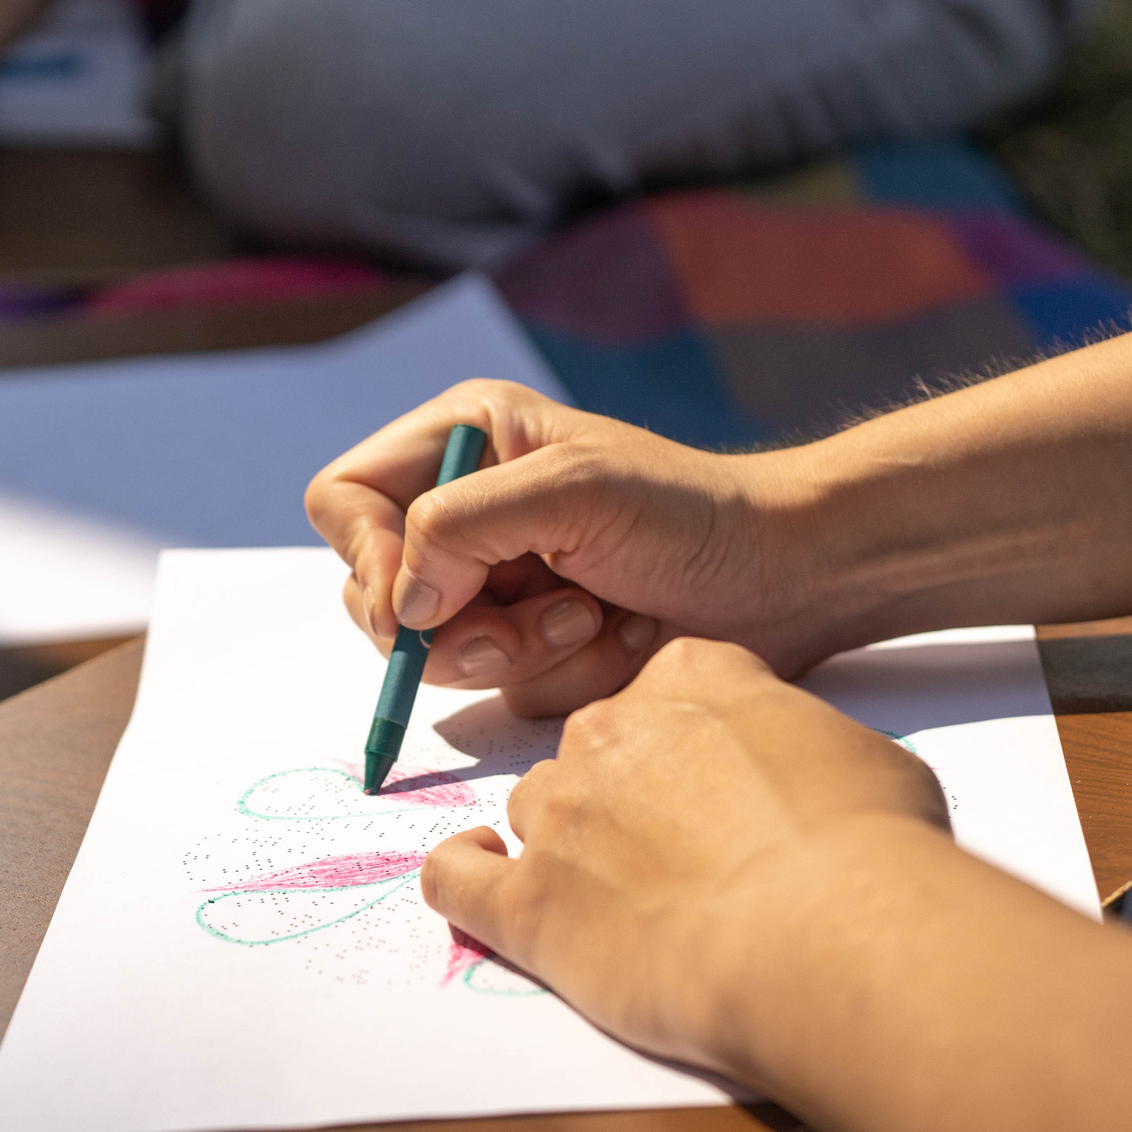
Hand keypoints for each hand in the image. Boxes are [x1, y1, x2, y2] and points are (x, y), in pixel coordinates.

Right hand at [305, 379, 834, 715]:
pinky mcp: (531, 642)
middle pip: (378, 593)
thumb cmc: (693, 515)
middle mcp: (465, 509)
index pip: (345, 501)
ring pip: (438, 654)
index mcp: (463, 442)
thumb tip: (401, 602)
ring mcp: (495, 581)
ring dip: (521, 650)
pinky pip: (500, 689)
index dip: (368, 557)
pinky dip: (562, 675)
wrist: (786, 578)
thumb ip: (462, 526)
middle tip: (539, 618)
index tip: (423, 600)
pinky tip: (617, 640)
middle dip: (458, 624)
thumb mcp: (572, 492)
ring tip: (595, 618)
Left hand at [420, 638, 948, 1074]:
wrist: (831, 940)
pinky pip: (455, 878)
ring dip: (566, 843)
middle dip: (632, 796)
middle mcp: (612, 730)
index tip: (721, 781)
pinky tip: (486, 887)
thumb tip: (806, 776)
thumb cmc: (870, 849)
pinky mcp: (527, 906)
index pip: (666, 687)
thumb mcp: (865, 756)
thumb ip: (804, 746)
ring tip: (620, 896)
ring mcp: (560, 816)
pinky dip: (462, 878)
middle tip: (689, 856)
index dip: (695, 740)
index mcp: (694, 678)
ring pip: (535, 808)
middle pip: (597, 748)